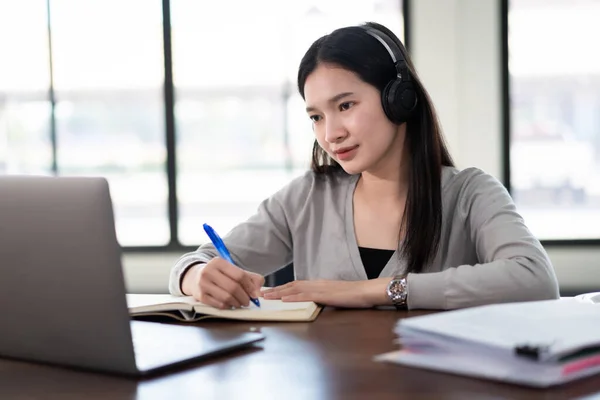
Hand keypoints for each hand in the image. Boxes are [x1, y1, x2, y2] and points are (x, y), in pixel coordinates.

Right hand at [181, 257, 263, 309]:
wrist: (194, 277)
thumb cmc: (219, 275)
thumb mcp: (232, 270)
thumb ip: (249, 278)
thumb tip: (258, 291)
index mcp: (219, 262)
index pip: (239, 275)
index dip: (250, 286)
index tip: (255, 294)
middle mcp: (209, 271)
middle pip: (233, 287)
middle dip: (244, 297)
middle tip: (248, 301)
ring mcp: (203, 284)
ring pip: (226, 297)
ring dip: (237, 303)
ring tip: (240, 303)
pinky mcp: (200, 296)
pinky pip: (219, 304)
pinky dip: (228, 306)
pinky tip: (230, 304)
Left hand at [261, 278, 392, 307]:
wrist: (367, 291)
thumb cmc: (354, 295)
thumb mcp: (334, 296)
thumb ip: (322, 297)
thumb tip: (312, 303)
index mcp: (318, 284)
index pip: (296, 285)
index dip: (281, 288)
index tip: (269, 291)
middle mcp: (317, 283)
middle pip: (291, 286)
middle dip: (275, 290)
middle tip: (260, 293)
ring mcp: (320, 288)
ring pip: (295, 290)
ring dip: (279, 293)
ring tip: (266, 297)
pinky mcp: (325, 295)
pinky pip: (306, 296)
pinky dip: (293, 297)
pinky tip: (284, 300)